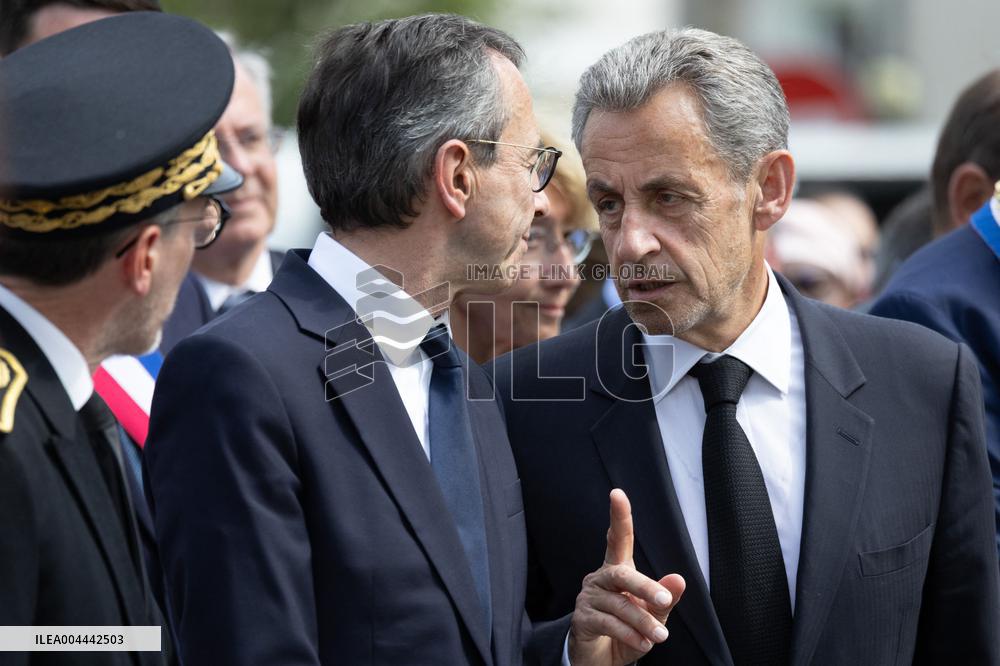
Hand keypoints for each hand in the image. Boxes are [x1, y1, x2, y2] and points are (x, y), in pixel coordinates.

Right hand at [568, 489, 685, 665]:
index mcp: (618, 571)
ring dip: (643, 621)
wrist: (599, 658)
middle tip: (665, 599)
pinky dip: (629, 634)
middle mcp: (600, 579)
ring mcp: (589, 598)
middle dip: (645, 586)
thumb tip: (679, 579)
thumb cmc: (627, 631)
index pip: (617, 539)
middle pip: (622, 574)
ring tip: (660, 635)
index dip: (619, 517)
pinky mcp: (582, 619)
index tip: (617, 494)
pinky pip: (608, 623)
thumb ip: (663, 598)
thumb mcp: (651, 615)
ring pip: (619, 605)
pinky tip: (643, 643)